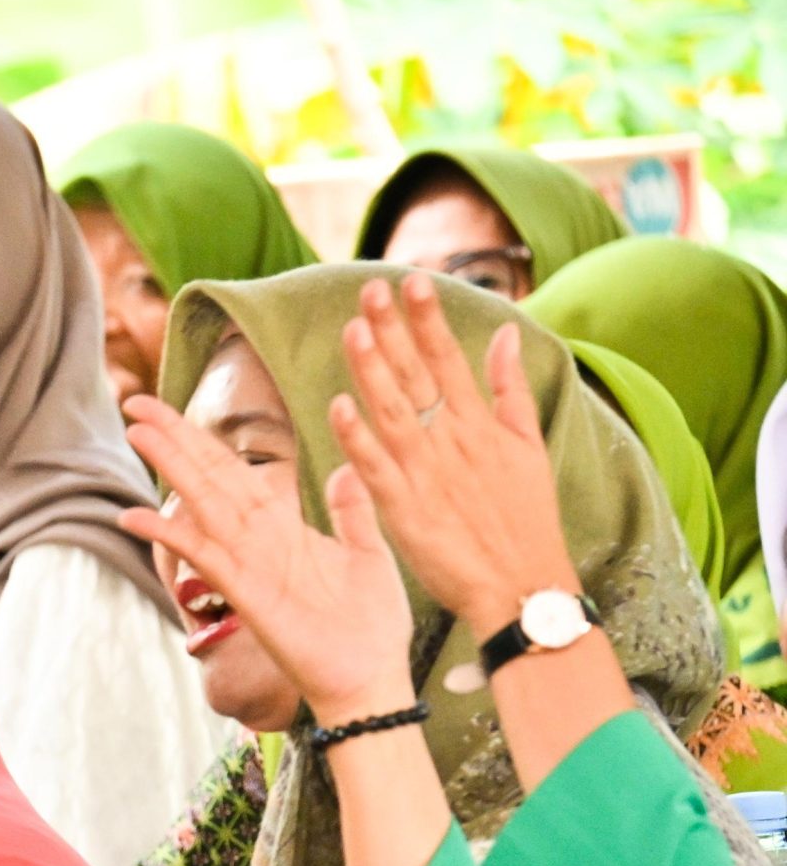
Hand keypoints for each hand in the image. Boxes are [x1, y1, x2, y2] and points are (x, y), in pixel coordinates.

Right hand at [122, 397, 417, 726]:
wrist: (372, 678)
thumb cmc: (372, 626)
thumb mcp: (370, 553)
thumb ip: (351, 510)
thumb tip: (348, 467)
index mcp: (283, 528)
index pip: (234, 472)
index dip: (203, 439)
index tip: (172, 409)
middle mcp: (257, 541)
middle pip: (208, 477)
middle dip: (174, 438)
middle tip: (135, 402)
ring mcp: (248, 565)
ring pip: (202, 504)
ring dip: (170, 467)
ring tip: (137, 432)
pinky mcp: (247, 593)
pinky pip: (204, 556)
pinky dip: (170, 535)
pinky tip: (136, 516)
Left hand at [331, 272, 577, 639]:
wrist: (521, 585)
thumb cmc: (524, 519)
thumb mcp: (527, 444)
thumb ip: (510, 386)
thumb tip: (504, 332)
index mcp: (479, 425)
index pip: (449, 359)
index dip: (429, 319)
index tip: (413, 280)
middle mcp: (452, 441)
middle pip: (418, 376)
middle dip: (394, 330)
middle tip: (371, 288)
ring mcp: (427, 473)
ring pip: (393, 411)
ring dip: (372, 369)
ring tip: (353, 327)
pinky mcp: (405, 510)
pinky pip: (375, 468)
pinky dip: (357, 437)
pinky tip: (338, 405)